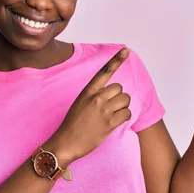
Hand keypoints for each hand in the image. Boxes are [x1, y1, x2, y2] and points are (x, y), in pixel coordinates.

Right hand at [50, 48, 131, 162]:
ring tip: (111, 115)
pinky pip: (127, 114)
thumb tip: (113, 94)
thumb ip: (95, 95)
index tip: (125, 50)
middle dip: (118, 97)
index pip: (104, 72)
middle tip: (110, 108)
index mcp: (88, 91)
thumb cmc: (73, 123)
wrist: (66, 142)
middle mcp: (96, 98)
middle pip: (120, 88)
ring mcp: (103, 110)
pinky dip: (124, 117)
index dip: (116, 60)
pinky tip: (114, 122)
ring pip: (126, 100)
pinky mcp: (109, 123)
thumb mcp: (80, 103)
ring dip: (122, 107)